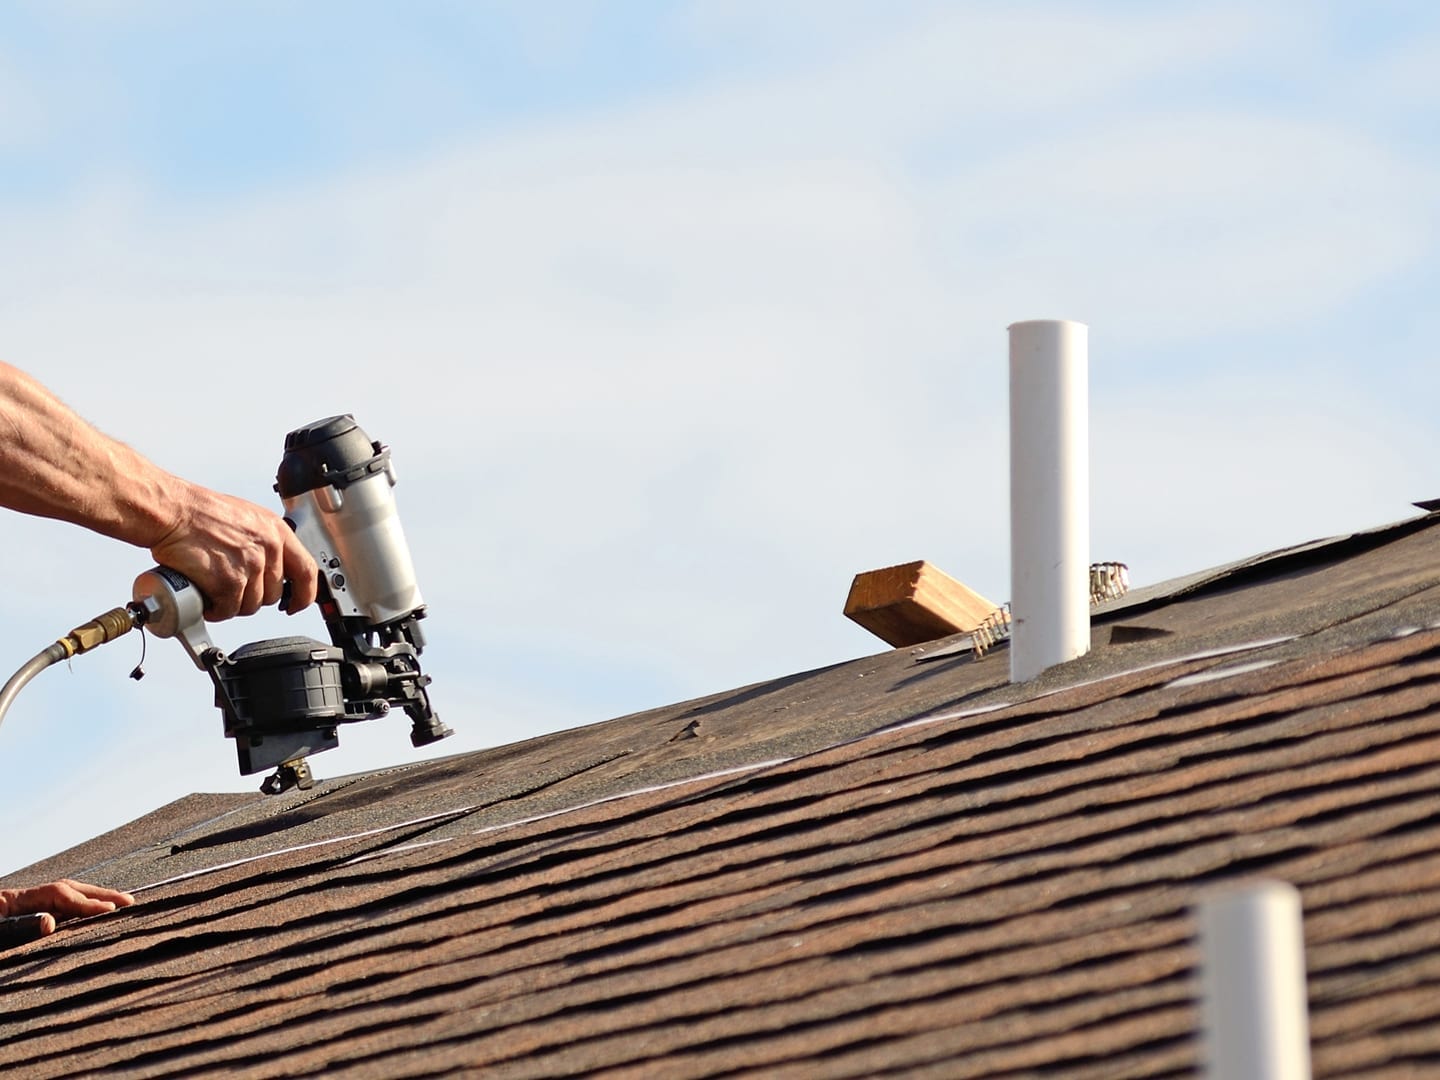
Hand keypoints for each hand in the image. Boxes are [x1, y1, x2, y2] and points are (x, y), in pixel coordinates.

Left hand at [0, 879, 134, 939]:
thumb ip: (20, 927)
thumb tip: (49, 923)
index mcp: (16, 900)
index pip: (61, 896)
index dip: (86, 903)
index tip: (110, 910)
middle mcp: (26, 898)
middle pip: (70, 890)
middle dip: (101, 895)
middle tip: (129, 901)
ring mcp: (27, 906)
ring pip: (68, 897)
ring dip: (95, 899)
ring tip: (122, 904)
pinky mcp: (27, 916)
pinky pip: (61, 909)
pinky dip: (82, 908)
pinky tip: (95, 913)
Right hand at [149, 483, 319, 620]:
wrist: (173, 512)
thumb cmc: (200, 513)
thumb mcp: (247, 518)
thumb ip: (263, 541)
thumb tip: (267, 563)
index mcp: (277, 532)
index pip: (307, 571)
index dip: (305, 594)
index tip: (296, 604)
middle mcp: (268, 549)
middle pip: (274, 594)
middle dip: (253, 598)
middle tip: (232, 591)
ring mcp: (250, 566)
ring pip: (251, 605)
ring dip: (232, 604)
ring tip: (215, 591)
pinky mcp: (230, 582)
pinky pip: (228, 609)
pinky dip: (216, 610)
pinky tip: (206, 599)